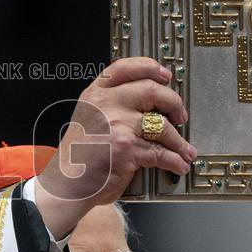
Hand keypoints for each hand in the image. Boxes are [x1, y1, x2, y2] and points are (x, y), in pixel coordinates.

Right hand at [35, 57, 195, 237]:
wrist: (67, 184)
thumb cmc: (79, 156)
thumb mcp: (89, 117)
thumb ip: (111, 104)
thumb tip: (149, 103)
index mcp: (95, 94)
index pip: (125, 67)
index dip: (150, 68)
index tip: (166, 75)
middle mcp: (106, 104)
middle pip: (152, 91)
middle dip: (174, 104)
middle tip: (180, 116)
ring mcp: (117, 125)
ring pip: (161, 125)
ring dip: (179, 141)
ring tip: (185, 150)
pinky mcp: (127, 148)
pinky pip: (160, 152)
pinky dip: (175, 161)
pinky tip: (179, 164)